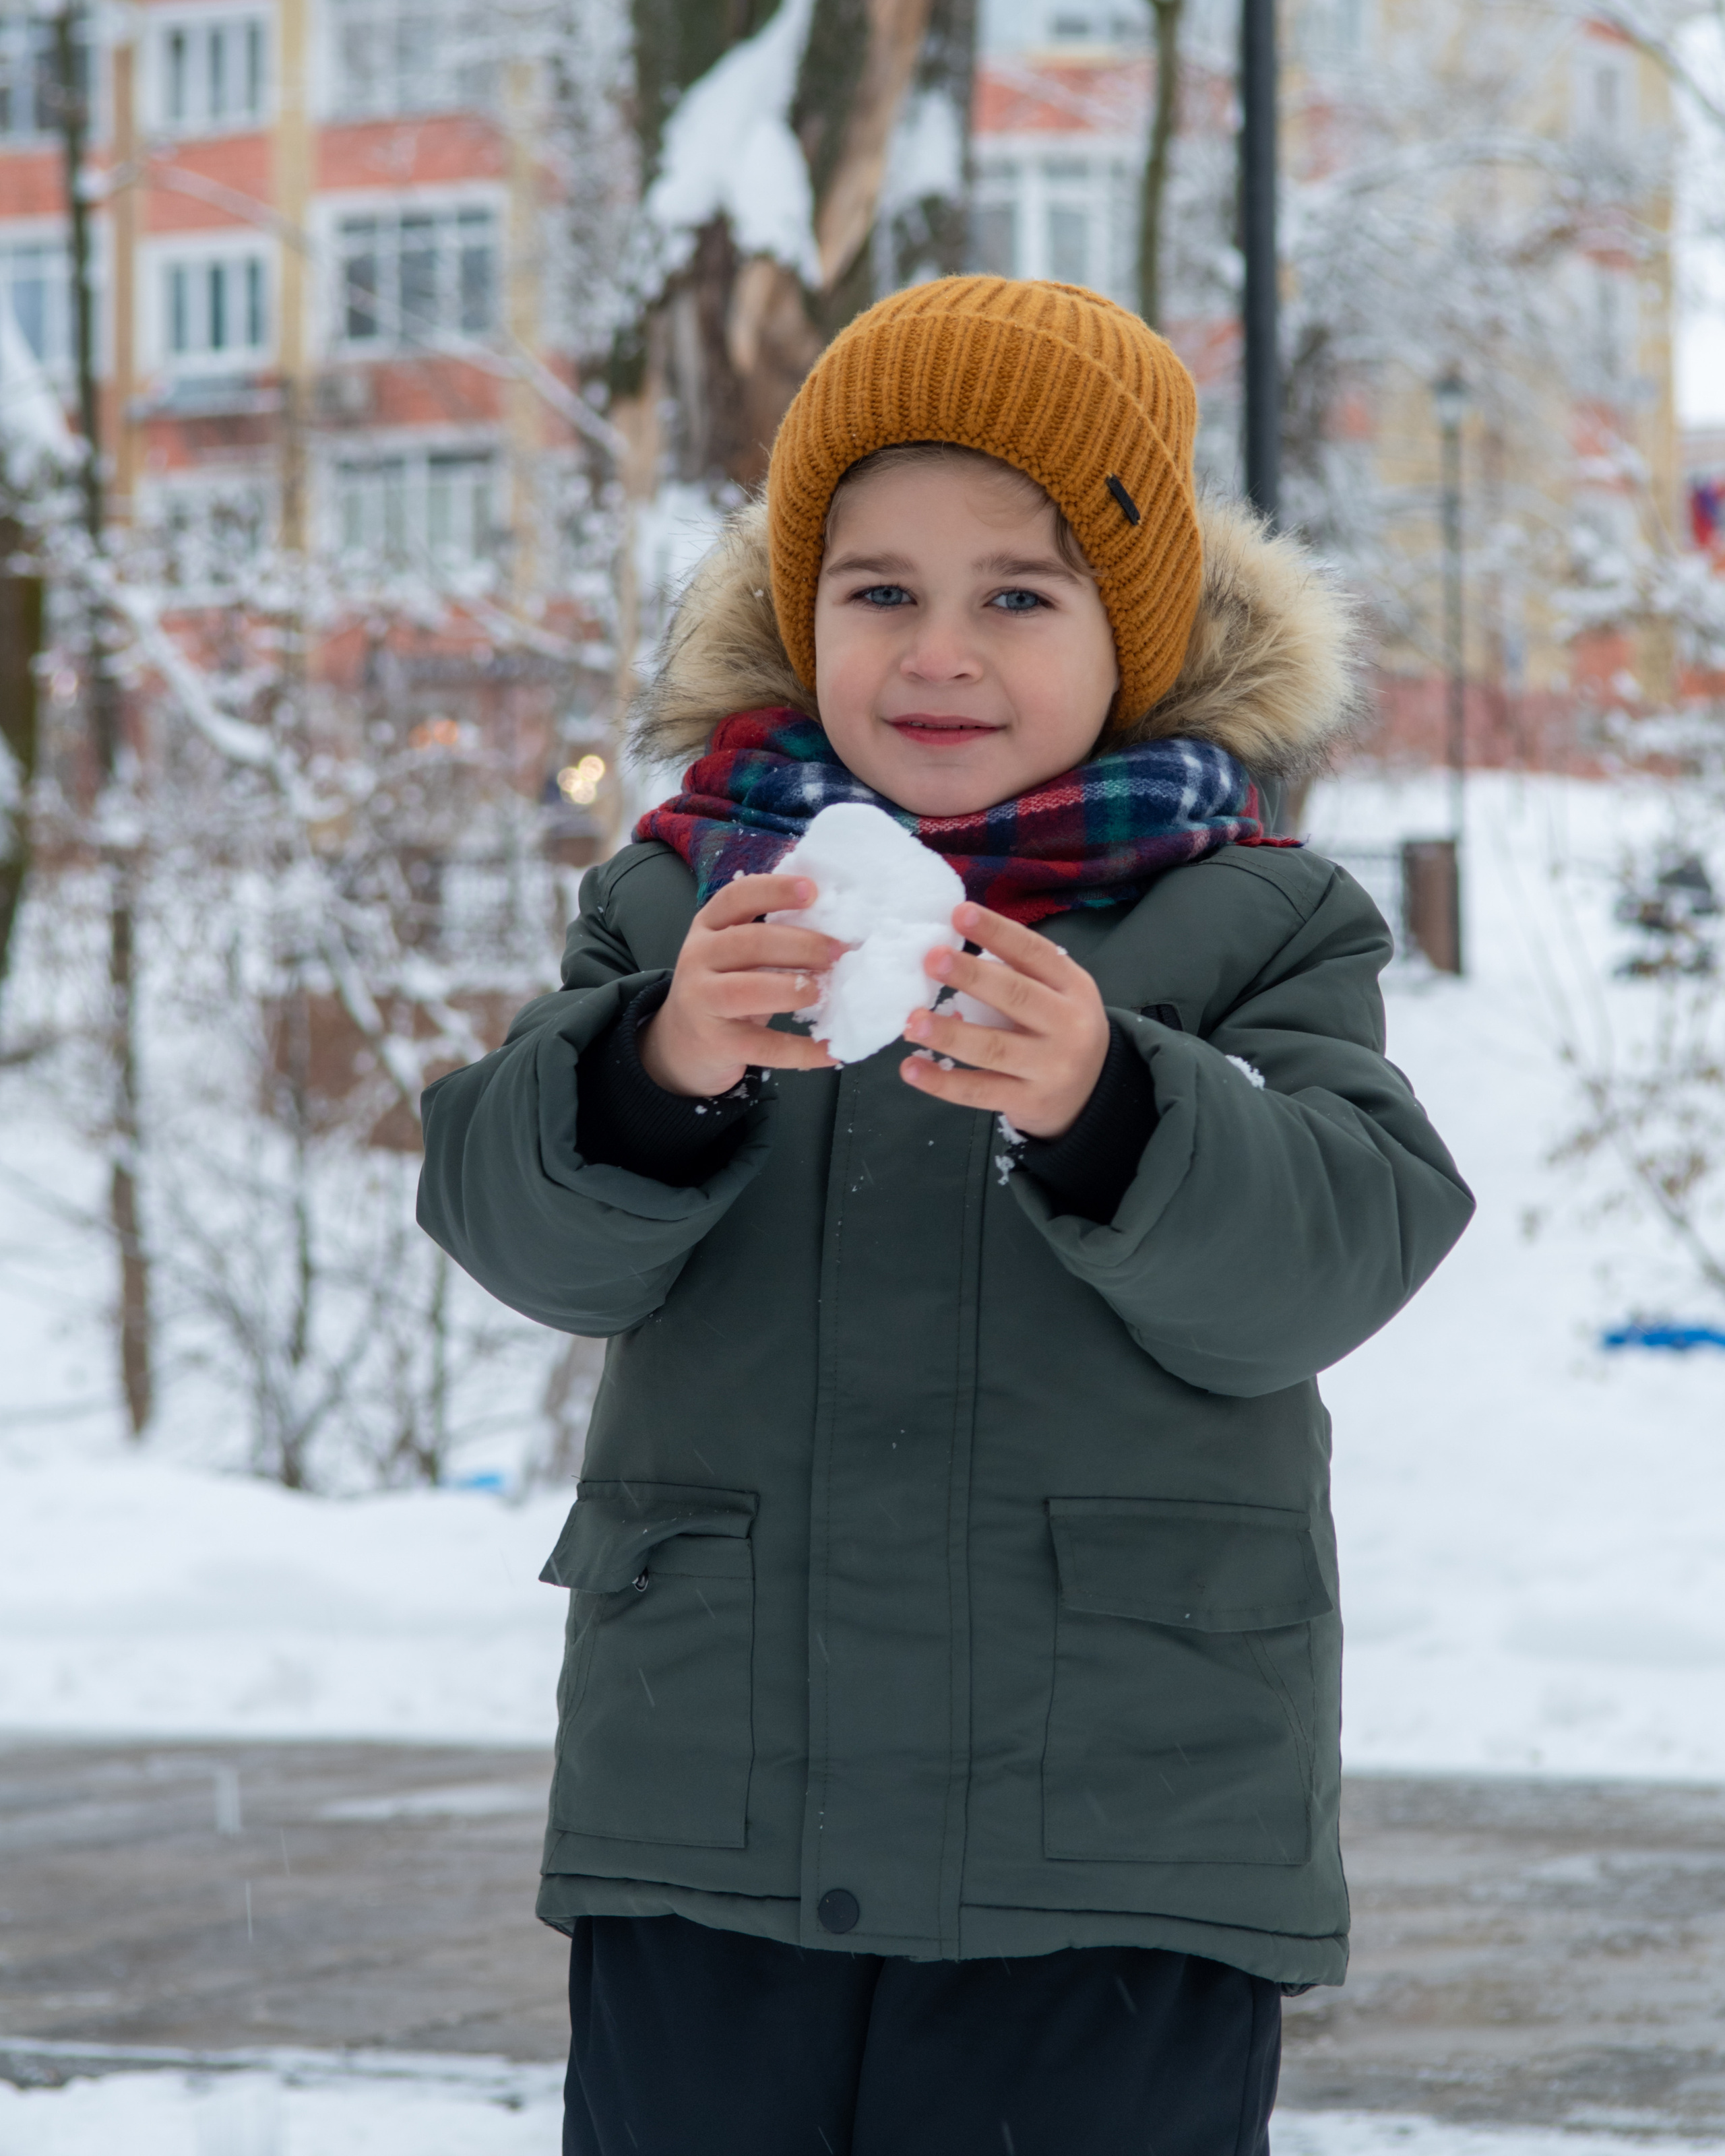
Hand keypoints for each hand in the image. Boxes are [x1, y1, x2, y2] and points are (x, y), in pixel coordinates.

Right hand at [638, 873, 841, 1097]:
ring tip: (824, 992)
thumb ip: (770, 937)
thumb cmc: (724, 987)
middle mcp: (698, 957)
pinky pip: (762, 1046)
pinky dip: (800, 1049)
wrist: (681, 1043)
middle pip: (749, 943)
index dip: (775, 890)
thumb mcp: (734, 954)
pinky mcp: (716, 1042)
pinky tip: (830, 1050)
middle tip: (838, 953)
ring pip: (747, 990)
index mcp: (708, 926)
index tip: (813, 891)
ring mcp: (702, 1001)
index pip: (737, 897)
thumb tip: (835, 934)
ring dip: (792, 988)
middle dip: (801, 945)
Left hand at [899, 903, 1109, 1139]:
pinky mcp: (1027, 1101)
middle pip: (1016, 997)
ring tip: (912, 1021)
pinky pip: (979, 1091)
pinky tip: (912, 1068)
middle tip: (931, 959)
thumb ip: (1018, 974)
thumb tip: (948, 953)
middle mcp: (1067, 1025)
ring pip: (993, 1048)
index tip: (960, 913)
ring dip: (948, 1033)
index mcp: (1072, 986)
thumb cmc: (1059, 1029)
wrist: (1093, 1093)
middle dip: (971, 976)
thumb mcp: (1058, 995)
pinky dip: (942, 1081)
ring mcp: (1048, 1067)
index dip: (997, 932)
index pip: (1035, 953)